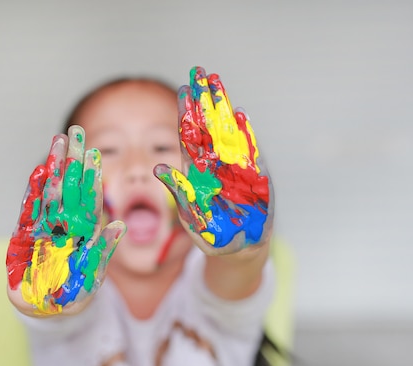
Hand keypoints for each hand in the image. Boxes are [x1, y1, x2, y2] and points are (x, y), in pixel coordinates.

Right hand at [6, 126, 125, 314]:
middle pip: (71, 186)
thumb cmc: (73, 293)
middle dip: (73, 160)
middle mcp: (66, 224)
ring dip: (54, 167)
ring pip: (51, 192)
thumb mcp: (93, 274)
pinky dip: (33, 191)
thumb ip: (103, 251)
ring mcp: (45, 227)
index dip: (92, 176)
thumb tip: (119, 225)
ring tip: (57, 142)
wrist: (46, 310)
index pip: (90, 198)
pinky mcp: (25, 236)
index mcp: (85, 230)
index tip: (95, 153)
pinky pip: (30, 211)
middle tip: (76, 131)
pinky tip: (38, 170)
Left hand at [155, 66, 272, 254]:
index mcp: (197, 172)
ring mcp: (234, 169)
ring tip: (218, 83)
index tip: (183, 89)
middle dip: (204, 99)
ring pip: (227, 132)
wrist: (241, 247)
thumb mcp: (191, 215)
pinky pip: (249, 151)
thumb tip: (159, 166)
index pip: (190, 136)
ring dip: (223, 107)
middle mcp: (215, 165)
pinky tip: (241, 114)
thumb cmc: (213, 235)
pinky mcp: (253, 177)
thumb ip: (177, 190)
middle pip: (208, 126)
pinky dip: (246, 133)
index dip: (187, 113)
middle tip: (199, 71)